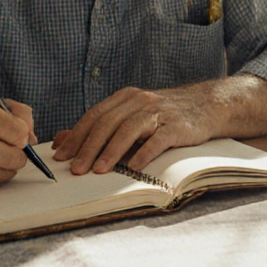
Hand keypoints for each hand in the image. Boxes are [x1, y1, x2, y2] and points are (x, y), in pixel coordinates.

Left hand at [51, 86, 213, 174]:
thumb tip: (61, 140)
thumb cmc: (163, 115)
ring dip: (112, 151)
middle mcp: (140, 101)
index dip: (77, 135)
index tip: (61, 155)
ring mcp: (159, 113)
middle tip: (76, 168)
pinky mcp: (177, 126)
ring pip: (129, 130)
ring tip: (99, 170)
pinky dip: (145, 152)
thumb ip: (98, 127)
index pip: (95, 115)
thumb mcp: (130, 115)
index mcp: (126, 97)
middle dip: (89, 147)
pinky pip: (158, 140)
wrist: (205, 106)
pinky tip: (135, 166)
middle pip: (108, 123)